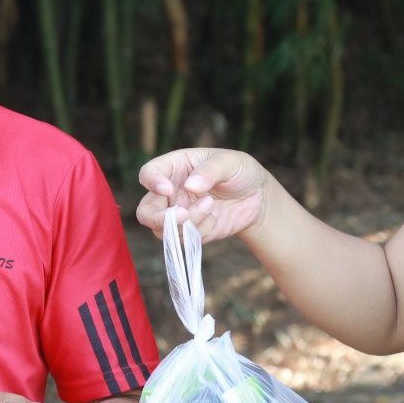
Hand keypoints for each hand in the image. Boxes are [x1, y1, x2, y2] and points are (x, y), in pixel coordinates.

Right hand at [136, 148, 274, 243]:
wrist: (258, 196)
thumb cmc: (240, 171)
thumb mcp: (230, 162)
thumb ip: (210, 171)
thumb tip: (191, 186)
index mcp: (175, 168)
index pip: (148, 174)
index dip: (152, 182)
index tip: (168, 188)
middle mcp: (171, 192)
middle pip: (146, 211)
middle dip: (158, 218)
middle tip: (183, 215)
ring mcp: (180, 214)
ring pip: (164, 230)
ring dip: (188, 223)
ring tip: (211, 205)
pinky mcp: (192, 232)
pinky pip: (185, 240)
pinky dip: (201, 231)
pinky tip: (215, 218)